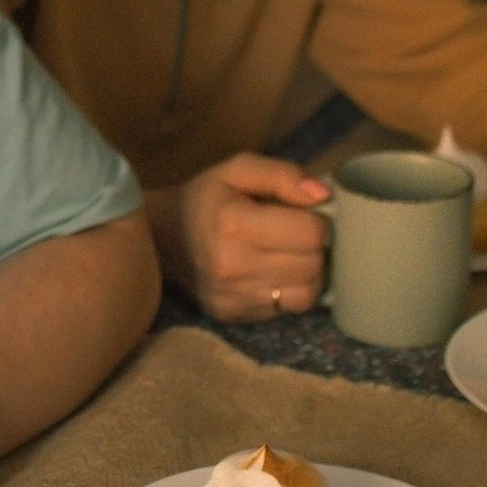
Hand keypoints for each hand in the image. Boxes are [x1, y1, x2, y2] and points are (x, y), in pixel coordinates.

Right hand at [152, 155, 330, 322]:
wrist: (162, 239)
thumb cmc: (206, 199)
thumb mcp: (239, 170)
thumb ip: (283, 175)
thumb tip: (324, 196)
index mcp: (235, 223)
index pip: (310, 233)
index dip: (318, 220)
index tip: (305, 215)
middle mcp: (233, 266)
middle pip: (313, 265)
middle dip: (315, 247)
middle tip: (300, 234)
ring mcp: (234, 297)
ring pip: (308, 293)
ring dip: (309, 273)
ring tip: (292, 254)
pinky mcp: (235, 316)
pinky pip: (288, 309)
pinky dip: (292, 291)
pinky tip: (277, 273)